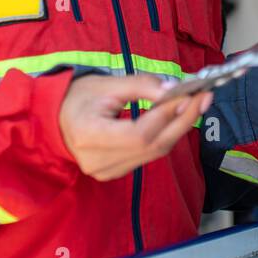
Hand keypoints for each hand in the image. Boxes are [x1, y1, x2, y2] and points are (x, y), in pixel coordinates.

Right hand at [59, 75, 212, 181]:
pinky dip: (164, 137)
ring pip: (154, 153)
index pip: (139, 133)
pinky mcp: (114, 173)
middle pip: (153, 146)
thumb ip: (141, 86)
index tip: (189, 94)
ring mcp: (106, 171)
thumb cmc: (77, 99)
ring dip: (177, 128)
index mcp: (89, 135)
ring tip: (194, 104)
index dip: (167, 115)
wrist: (54, 121)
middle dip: (182, 121)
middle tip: (203, 98)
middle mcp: (97, 161)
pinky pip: (147, 156)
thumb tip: (174, 89)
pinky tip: (175, 119)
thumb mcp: (106, 84)